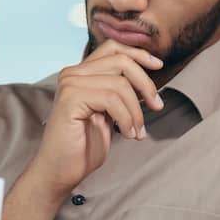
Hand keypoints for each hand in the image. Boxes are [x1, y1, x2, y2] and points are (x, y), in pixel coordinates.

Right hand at [33, 40, 165, 197]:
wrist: (60, 171)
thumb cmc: (83, 146)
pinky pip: (111, 99)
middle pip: (121, 61)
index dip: (138, 53)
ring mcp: (70, 85)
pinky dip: (127, 118)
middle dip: (146, 84)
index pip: (112, 48)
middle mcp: (72, 74)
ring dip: (137, 111)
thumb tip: (145, 76)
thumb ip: (118, 91)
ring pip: (120, 84)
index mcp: (80, 74)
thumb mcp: (108, 113)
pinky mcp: (70, 99)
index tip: (159, 66)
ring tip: (137, 131)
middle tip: (157, 106)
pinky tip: (128, 134)